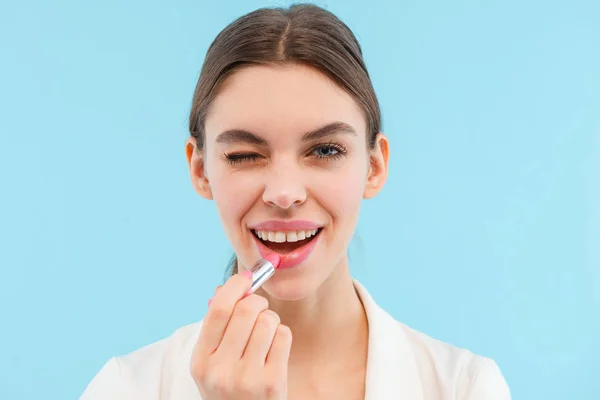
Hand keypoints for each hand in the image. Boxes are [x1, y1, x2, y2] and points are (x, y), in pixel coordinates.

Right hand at [190, 271, 291, 399]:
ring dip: (271, 319)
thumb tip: (233, 286)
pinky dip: (282, 335)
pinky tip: (275, 348)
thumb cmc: (230, 388)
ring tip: (266, 333)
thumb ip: (218, 328)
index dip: (235, 286)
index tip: (246, 278)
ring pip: (268, 321)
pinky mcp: (272, 383)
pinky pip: (283, 336)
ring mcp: (247, 378)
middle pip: (246, 310)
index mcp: (200, 361)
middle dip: (257, 301)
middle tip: (259, 308)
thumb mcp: (212, 364)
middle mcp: (220, 371)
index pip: (218, 309)